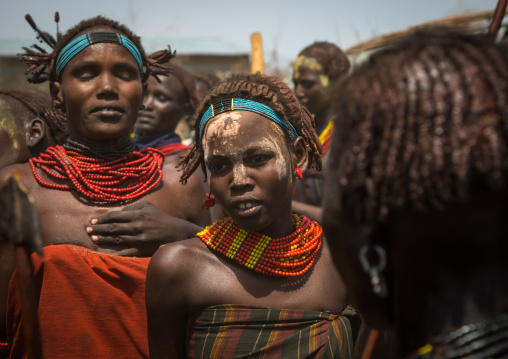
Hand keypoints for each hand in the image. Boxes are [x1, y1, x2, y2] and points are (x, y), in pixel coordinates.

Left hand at [86, 201, 203, 256]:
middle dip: (98, 229)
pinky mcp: (142, 249)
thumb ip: (132, 207)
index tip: (93, 221)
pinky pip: (125, 251)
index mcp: (137, 215)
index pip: (114, 217)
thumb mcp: (148, 206)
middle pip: (112, 228)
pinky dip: (114, 252)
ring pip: (116, 239)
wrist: (175, 232)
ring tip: (93, 239)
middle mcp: (136, 227)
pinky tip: (105, 251)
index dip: (102, 219)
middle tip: (87, 230)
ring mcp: (138, 239)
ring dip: (103, 239)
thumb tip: (118, 212)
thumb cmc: (160, 218)